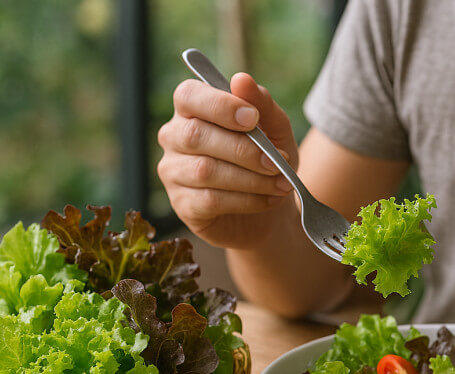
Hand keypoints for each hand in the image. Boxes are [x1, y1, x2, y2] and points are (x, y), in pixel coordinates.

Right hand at [157, 72, 298, 248]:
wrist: (270, 211)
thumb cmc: (267, 161)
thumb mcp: (276, 130)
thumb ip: (262, 104)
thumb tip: (241, 80)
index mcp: (192, 109)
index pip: (189, 95)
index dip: (219, 105)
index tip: (253, 118)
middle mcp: (174, 137)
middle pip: (195, 135)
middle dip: (243, 150)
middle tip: (277, 163)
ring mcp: (173, 171)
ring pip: (205, 170)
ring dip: (251, 179)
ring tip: (281, 184)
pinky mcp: (182, 204)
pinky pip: (210, 200)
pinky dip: (247, 200)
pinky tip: (268, 200)